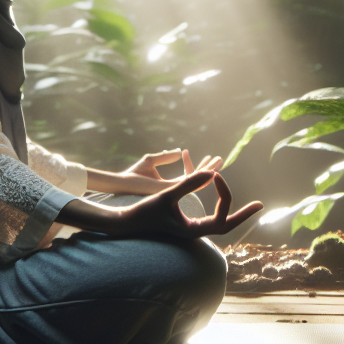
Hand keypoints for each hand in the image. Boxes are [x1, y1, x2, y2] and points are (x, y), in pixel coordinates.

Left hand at [86, 148, 222, 195]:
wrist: (122, 183)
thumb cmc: (133, 173)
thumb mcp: (151, 160)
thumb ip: (165, 156)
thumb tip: (179, 151)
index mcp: (170, 185)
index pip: (189, 175)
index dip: (198, 165)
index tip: (206, 154)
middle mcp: (174, 190)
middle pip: (197, 179)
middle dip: (209, 168)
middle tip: (221, 159)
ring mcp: (174, 191)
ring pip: (197, 181)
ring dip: (209, 170)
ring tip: (219, 159)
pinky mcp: (171, 190)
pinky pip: (190, 182)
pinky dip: (201, 174)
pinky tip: (209, 168)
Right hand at [113, 171, 262, 239]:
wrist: (126, 225)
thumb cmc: (144, 212)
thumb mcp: (167, 195)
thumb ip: (189, 184)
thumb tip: (210, 172)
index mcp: (194, 231)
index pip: (222, 214)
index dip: (224, 192)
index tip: (216, 174)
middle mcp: (195, 232)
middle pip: (227, 225)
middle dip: (244, 215)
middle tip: (260, 206)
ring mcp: (191, 230)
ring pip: (219, 222)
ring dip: (234, 212)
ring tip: (251, 206)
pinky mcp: (185, 225)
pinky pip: (209, 217)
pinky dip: (219, 208)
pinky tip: (221, 200)